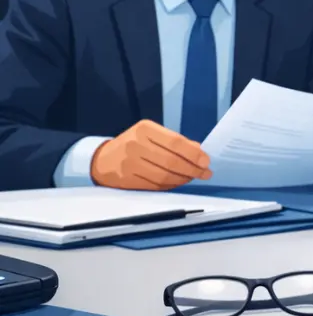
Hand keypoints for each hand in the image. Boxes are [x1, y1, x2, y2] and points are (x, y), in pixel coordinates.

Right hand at [90, 120, 211, 189]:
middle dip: (192, 169)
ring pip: (164, 176)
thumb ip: (176, 141)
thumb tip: (200, 151)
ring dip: (183, 179)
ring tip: (193, 178)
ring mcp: (129, 163)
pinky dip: (171, 185)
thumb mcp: (152, 135)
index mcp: (144, 129)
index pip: (175, 142)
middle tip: (205, 173)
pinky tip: (178, 182)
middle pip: (171, 161)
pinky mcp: (127, 179)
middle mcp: (135, 144)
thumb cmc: (134, 145)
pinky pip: (155, 185)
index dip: (193, 154)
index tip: (206, 161)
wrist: (102, 159)